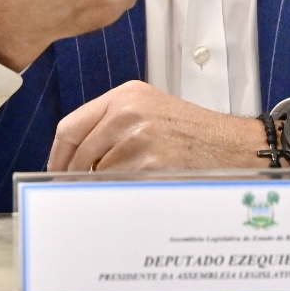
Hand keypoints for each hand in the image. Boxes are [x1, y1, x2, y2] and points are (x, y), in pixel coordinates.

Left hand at [48, 81, 269, 171]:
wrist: (234, 147)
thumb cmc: (196, 134)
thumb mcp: (152, 110)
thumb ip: (113, 124)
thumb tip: (76, 157)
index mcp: (126, 95)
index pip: (70, 127)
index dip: (58, 156)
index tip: (55, 172)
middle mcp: (127, 112)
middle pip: (78, 153)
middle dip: (77, 176)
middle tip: (80, 191)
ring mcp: (136, 138)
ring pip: (96, 173)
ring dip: (103, 187)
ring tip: (125, 187)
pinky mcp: (147, 164)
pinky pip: (116, 187)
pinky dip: (120, 195)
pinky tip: (137, 192)